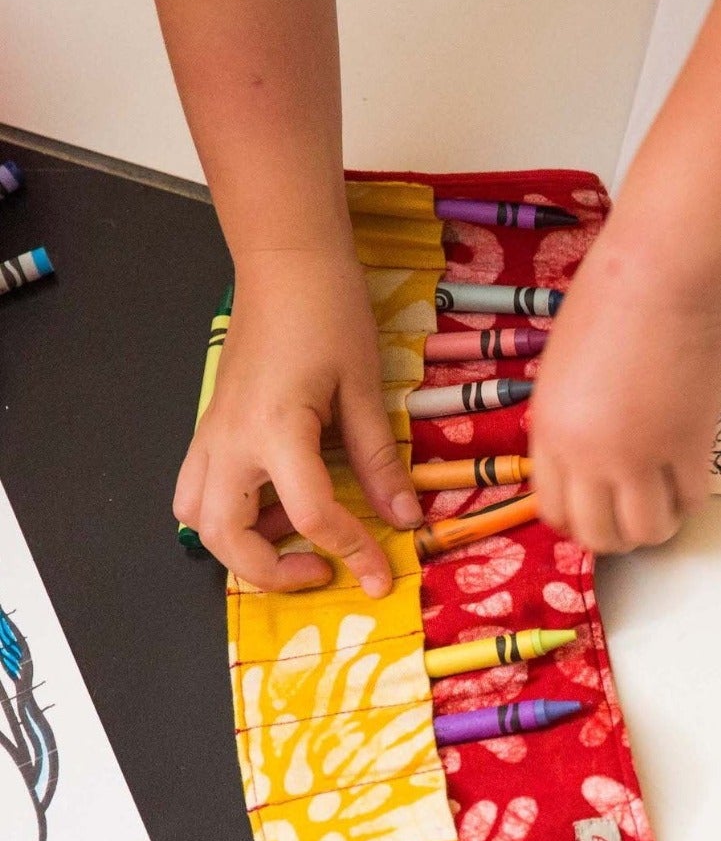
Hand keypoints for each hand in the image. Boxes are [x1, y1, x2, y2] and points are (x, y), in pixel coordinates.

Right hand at [176, 243, 417, 595]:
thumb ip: (379, 460)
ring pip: (197, 517)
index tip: (382, 575)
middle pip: (225, 537)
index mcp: (275, 431)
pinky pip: (198, 488)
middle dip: (271, 572)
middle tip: (324, 569)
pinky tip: (277, 506)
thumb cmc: (328, 313)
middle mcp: (230, 441)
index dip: (353, 553)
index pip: (312, 516)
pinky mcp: (212, 428)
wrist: (285, 265)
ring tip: (295, 539)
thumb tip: (404, 519)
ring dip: (239, 546)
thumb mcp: (365, 389)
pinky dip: (228, 515)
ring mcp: (212, 434)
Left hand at [527, 210, 720, 554]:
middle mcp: (589, 454)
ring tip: (667, 504)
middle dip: (617, 536)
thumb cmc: (612, 299)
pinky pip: (692, 500)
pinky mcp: (689, 446)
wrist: (660, 273)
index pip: (553, 508)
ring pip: (647, 531)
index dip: (577, 520)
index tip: (596, 512)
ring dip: (658, 526)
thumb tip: (588, 451)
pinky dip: (692, 498)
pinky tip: (692, 476)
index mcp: (550, 429)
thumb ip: (571, 417)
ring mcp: (641, 455)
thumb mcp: (563, 367)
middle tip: (634, 517)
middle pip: (598, 534)